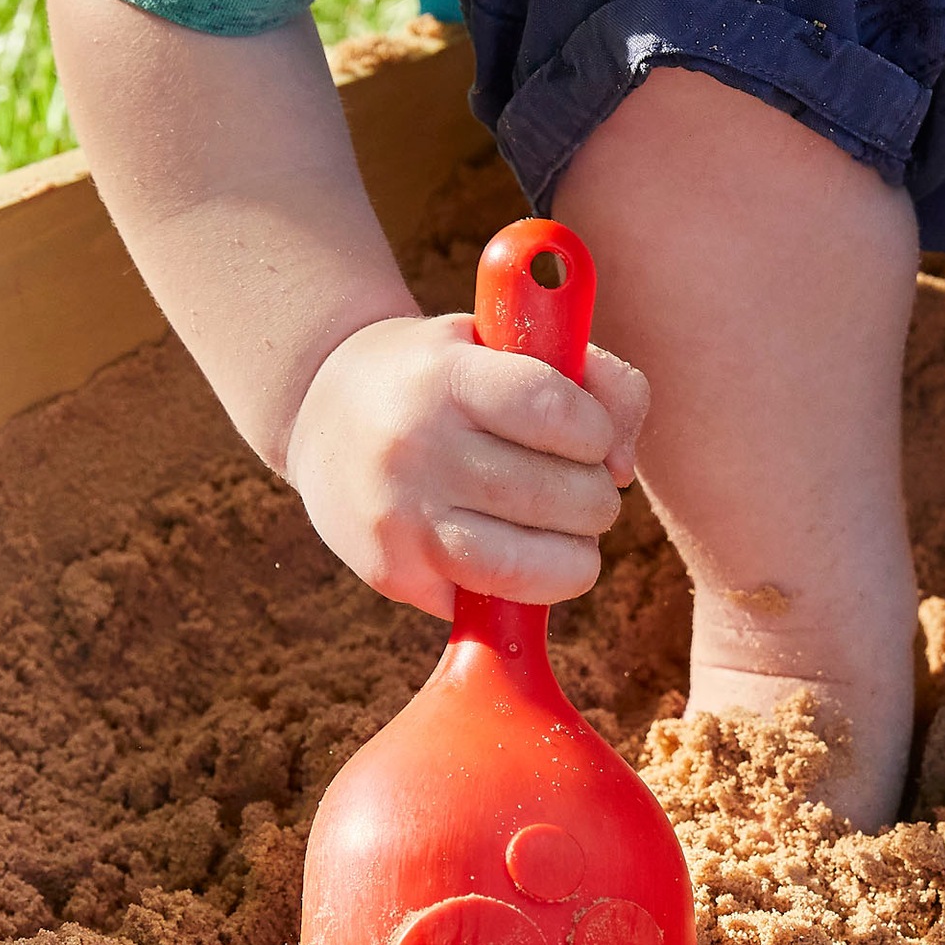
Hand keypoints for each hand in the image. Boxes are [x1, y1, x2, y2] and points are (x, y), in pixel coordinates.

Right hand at [282, 313, 649, 615]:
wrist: (321, 410)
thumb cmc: (444, 377)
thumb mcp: (507, 343)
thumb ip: (596, 381)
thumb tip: (623, 470)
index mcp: (445, 376)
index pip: (558, 412)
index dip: (596, 431)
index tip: (585, 435)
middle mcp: (414, 448)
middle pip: (566, 498)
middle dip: (596, 497)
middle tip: (574, 485)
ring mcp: (399, 519)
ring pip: (542, 566)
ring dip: (576, 551)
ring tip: (557, 524)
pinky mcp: (393, 574)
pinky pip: (503, 601)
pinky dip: (530, 583)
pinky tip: (508, 546)